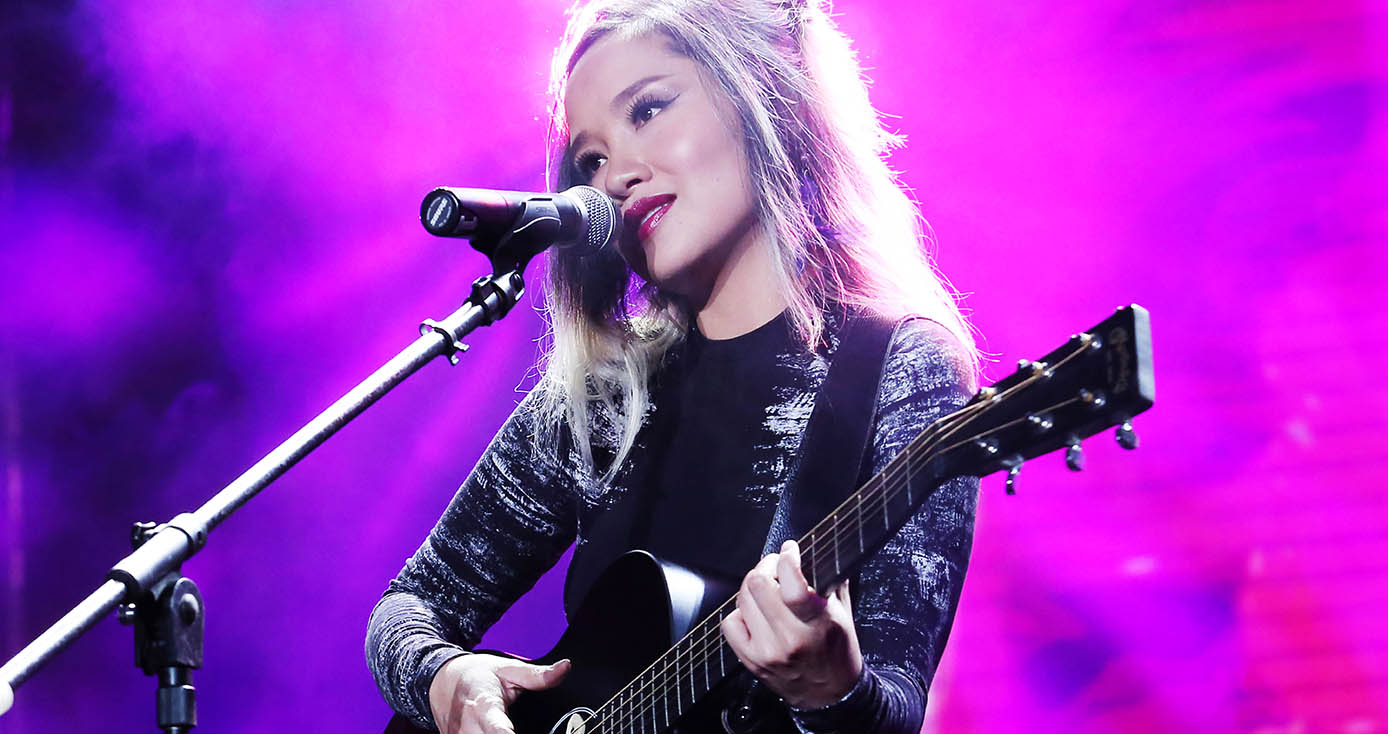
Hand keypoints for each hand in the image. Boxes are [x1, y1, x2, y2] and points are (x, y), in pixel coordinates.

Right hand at [427, 653, 569, 733]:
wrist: (441, 680)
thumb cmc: (476, 674)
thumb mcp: (508, 669)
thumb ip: (537, 675)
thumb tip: (565, 668)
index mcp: (483, 706)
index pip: (498, 730)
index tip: (516, 733)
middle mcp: (467, 727)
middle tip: (529, 729)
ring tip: (515, 729)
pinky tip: (501, 733)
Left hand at [720, 540, 863, 709]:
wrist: (831, 695)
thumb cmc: (838, 650)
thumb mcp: (843, 612)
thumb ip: (829, 579)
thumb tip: (814, 550)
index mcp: (817, 623)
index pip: (791, 581)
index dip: (787, 557)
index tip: (789, 550)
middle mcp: (790, 638)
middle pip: (757, 584)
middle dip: (766, 567)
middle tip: (775, 567)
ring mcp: (768, 651)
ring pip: (742, 599)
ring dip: (753, 588)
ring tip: (767, 590)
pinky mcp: (752, 661)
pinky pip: (730, 622)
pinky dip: (740, 613)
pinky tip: (755, 615)